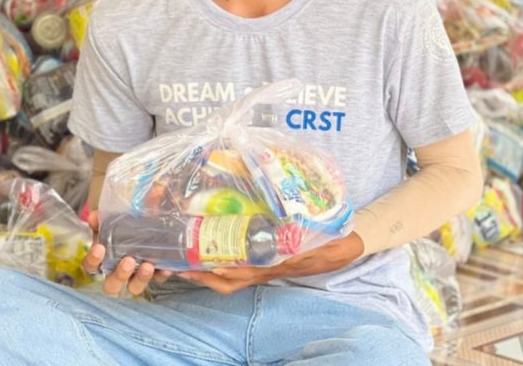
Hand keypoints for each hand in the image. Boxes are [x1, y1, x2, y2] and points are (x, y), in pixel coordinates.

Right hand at [81, 210, 174, 296]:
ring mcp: (136, 276)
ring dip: (140, 279)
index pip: (91, 267)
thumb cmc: (125, 226)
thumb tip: (95, 216)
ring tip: (147, 266)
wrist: (150, 223)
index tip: (99, 248)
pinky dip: (162, 274)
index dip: (93, 261)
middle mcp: (118, 272)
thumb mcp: (114, 220)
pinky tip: (166, 267)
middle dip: (119, 275)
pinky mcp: (155, 274)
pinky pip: (158, 278)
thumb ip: (104, 218)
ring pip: (134, 287)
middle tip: (128, 261)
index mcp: (104, 260)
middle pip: (111, 285)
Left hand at [183, 233, 362, 295]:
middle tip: (180, 267)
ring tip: (187, 262)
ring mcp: (264, 268)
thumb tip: (288, 241)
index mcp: (278, 265)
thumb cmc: (331, 242)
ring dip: (208, 273)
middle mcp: (267, 270)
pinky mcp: (265, 263)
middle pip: (230, 281)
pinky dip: (222, 263)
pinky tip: (212, 252)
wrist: (342, 247)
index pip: (246, 272)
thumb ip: (306, 242)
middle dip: (205, 277)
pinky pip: (238, 268)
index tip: (208, 266)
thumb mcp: (322, 241)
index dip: (226, 270)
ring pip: (230, 278)